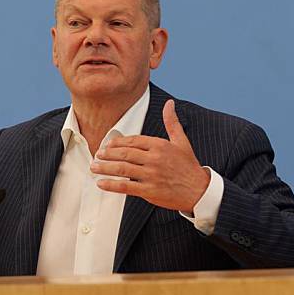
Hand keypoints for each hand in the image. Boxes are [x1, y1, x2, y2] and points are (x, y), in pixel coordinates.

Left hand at [90, 99, 210, 212]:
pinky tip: (101, 183)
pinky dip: (112, 185)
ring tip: (94, 167)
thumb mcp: (182, 142)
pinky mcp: (149, 191)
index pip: (133, 141)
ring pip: (122, 169)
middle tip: (98, 154)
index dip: (118, 142)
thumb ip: (172, 122)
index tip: (108, 144)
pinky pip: (126, 187)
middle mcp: (154, 159)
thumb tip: (169, 103)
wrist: (199, 191)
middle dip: (108, 154)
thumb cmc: (188, 166)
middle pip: (125, 154)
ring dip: (105, 168)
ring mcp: (151, 175)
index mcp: (160, 145)